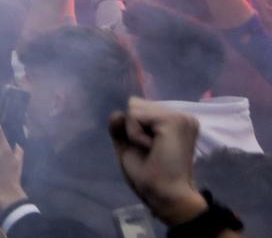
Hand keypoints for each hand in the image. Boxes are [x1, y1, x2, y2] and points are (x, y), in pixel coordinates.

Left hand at [108, 98, 206, 226]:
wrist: (164, 196)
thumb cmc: (149, 177)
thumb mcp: (128, 147)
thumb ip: (120, 128)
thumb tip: (117, 113)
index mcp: (175, 122)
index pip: (139, 107)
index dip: (133, 129)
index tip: (150, 150)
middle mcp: (182, 116)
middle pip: (135, 104)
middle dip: (133, 129)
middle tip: (152, 151)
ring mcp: (180, 117)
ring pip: (133, 107)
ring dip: (134, 133)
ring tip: (153, 150)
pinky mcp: (174, 121)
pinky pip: (133, 116)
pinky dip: (134, 135)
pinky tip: (152, 149)